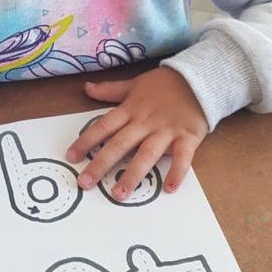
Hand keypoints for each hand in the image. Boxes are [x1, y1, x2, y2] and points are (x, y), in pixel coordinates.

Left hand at [66, 67, 208, 197]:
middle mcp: (145, 122)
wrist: (200, 77)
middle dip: (101, 164)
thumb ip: (111, 90)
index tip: (71, 156)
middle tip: (85, 182)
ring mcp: (166, 131)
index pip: (103, 126)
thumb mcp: (135, 84)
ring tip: (119, 194)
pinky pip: (182, 157)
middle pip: (120, 144)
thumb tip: (87, 88)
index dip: (86, 141)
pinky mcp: (187, 137)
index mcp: (130, 110)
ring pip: (146, 154)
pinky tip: (169, 188)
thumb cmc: (165, 84)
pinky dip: (177, 172)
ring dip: (132, 174)